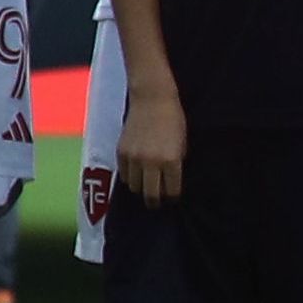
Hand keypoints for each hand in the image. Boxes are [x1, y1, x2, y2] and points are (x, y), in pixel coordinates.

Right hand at [116, 85, 184, 206]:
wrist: (152, 100)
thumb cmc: (174, 121)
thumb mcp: (182, 146)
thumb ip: (176, 165)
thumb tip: (170, 182)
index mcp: (171, 161)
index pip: (171, 191)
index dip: (172, 197)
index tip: (172, 198)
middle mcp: (151, 163)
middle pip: (150, 194)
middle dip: (155, 201)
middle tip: (157, 202)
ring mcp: (134, 158)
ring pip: (134, 186)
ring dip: (141, 188)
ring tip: (145, 185)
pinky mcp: (121, 152)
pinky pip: (123, 174)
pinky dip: (130, 176)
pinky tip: (136, 172)